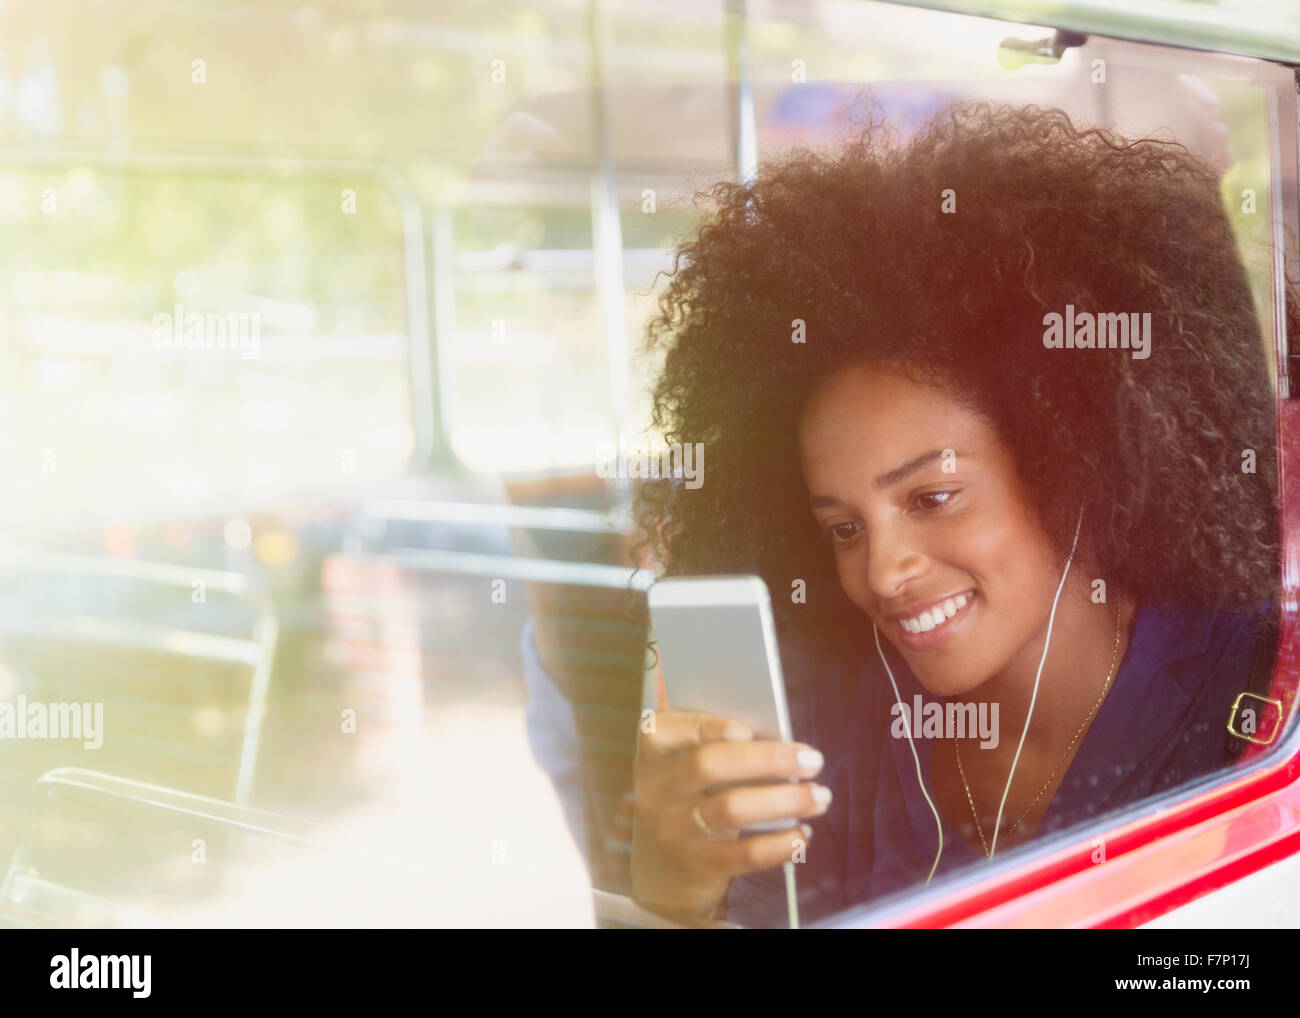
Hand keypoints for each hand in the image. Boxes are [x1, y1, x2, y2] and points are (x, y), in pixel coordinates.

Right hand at [629, 708, 830, 918]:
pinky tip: (803, 834)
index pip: (662, 731)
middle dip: (767, 758)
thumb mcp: (681, 781)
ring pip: (733, 808)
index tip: (748, 728)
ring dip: (785, 799)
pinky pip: (747, 853)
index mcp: (653, 762)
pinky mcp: (700, 868)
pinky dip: (782, 843)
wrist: (659, 883)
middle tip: (812, 760)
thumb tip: (776, 741)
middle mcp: (658, 795)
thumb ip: (713, 755)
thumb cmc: (684, 812)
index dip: (705, 725)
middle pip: (709, 765)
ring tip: (820, 796)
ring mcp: (676, 833)